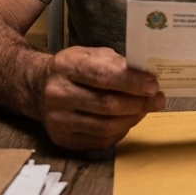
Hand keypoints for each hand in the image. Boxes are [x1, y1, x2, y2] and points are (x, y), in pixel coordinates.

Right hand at [34, 45, 165, 149]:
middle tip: (157, 99)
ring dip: (132, 118)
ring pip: (106, 126)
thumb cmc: (72, 69)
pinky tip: (127, 120)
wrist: (38, 88)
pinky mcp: (62, 139)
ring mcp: (57, 119)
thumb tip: (145, 77)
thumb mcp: (90, 54)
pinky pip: (100, 140)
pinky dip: (120, 131)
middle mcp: (57, 93)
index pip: (103, 76)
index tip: (153, 85)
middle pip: (107, 105)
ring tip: (144, 109)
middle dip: (138, 103)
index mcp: (65, 66)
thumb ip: (116, 63)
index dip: (131, 82)